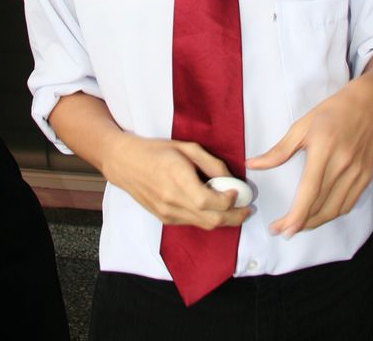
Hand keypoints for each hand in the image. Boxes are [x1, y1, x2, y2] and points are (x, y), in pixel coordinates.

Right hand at [103, 134, 250, 228]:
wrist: (125, 163)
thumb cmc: (156, 151)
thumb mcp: (186, 148)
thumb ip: (211, 163)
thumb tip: (231, 179)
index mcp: (177, 179)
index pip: (208, 201)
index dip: (228, 201)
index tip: (238, 192)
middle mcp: (171, 201)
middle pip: (210, 220)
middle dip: (234, 217)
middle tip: (247, 209)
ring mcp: (167, 213)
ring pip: (203, 225)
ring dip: (223, 220)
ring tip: (236, 210)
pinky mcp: (165, 219)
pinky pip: (192, 223)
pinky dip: (207, 219)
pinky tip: (214, 209)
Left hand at [247, 77, 372, 236]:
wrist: (369, 106)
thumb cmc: (331, 112)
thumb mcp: (302, 125)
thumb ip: (279, 150)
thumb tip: (254, 165)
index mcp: (323, 150)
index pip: (309, 191)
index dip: (296, 216)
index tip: (282, 230)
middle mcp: (342, 165)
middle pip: (321, 206)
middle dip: (300, 224)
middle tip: (282, 230)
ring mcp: (357, 173)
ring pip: (335, 210)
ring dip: (315, 223)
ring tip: (298, 225)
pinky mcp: (366, 177)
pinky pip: (348, 204)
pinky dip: (332, 214)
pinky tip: (319, 214)